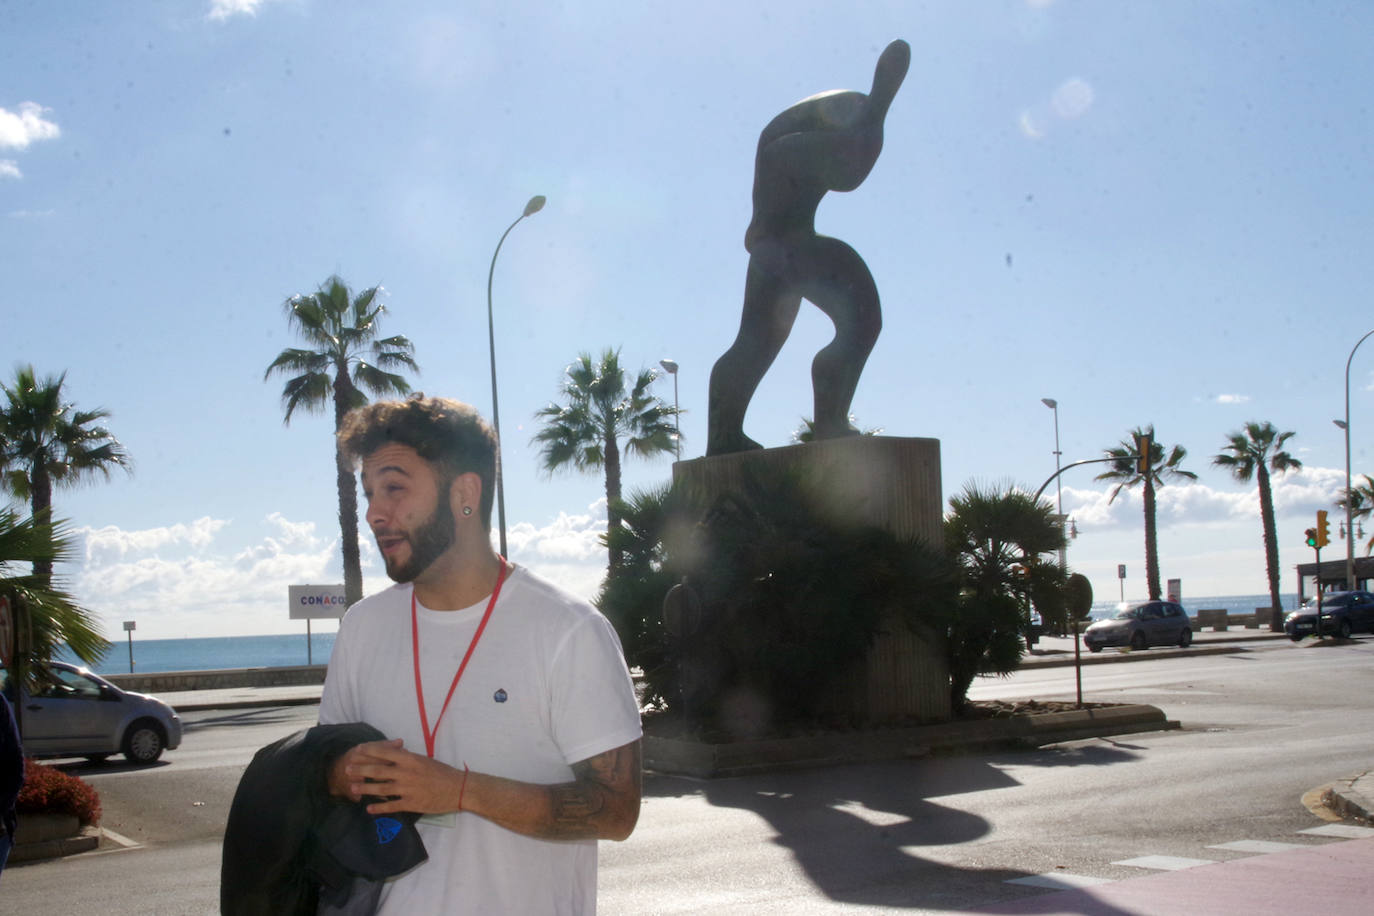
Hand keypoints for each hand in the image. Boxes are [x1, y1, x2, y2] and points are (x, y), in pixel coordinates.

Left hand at [335, 739, 464, 815]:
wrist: (458, 788)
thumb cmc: (442, 772)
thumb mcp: (424, 760)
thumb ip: (408, 758)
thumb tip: (394, 753)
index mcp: (410, 759)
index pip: (385, 753)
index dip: (369, 751)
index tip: (357, 750)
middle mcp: (406, 773)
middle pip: (378, 770)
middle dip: (361, 769)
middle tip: (347, 769)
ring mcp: (407, 789)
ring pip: (381, 788)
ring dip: (365, 788)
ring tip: (353, 788)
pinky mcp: (411, 803)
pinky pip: (391, 806)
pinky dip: (379, 807)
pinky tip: (369, 808)